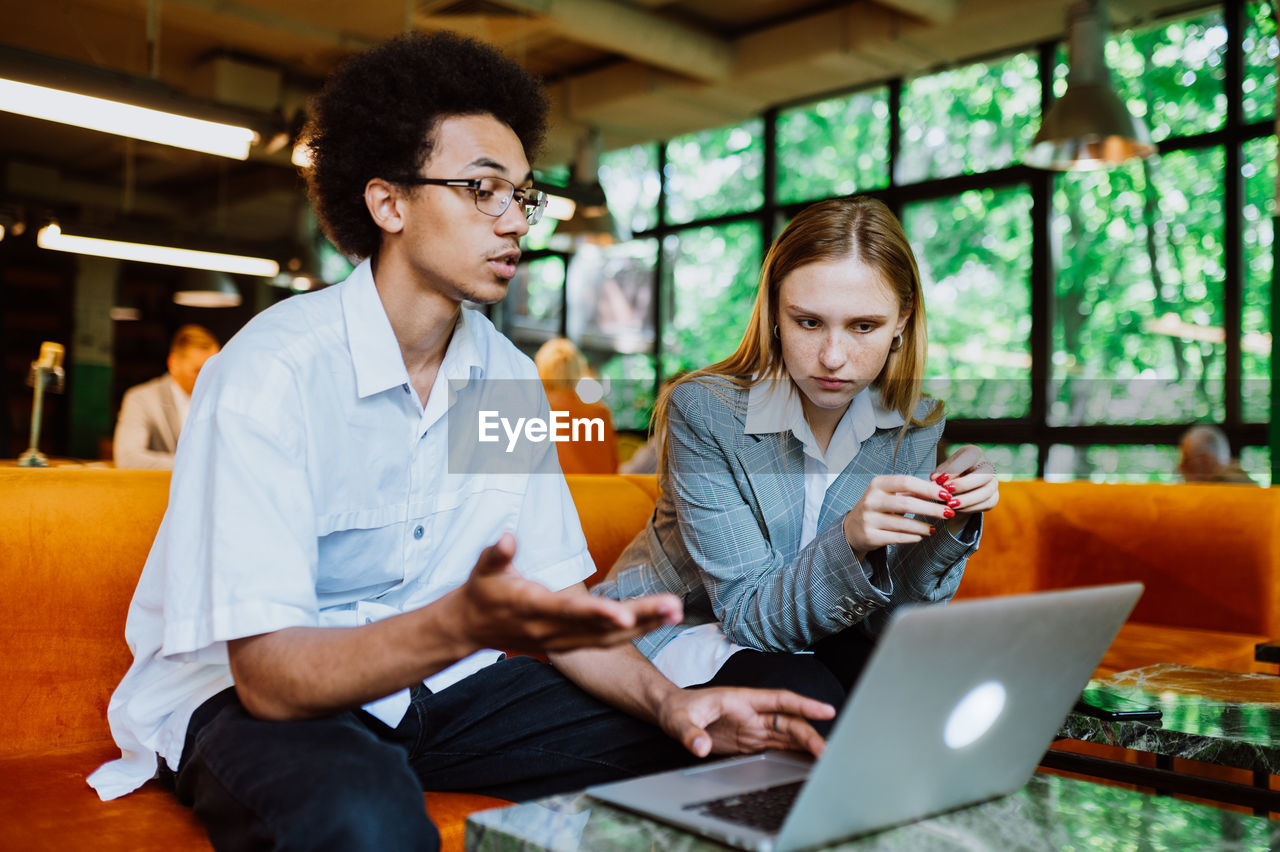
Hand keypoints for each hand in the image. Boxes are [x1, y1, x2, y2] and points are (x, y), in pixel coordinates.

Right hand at [455, 533, 682, 653]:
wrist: (471, 628)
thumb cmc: (482, 591)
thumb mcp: (484, 569)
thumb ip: (497, 554)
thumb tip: (508, 536)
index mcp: (533, 609)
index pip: (570, 612)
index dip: (597, 613)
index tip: (623, 613)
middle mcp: (552, 631)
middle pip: (602, 628)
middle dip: (639, 618)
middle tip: (673, 606)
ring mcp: (562, 642)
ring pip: (610, 639)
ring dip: (645, 626)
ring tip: (675, 610)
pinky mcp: (569, 645)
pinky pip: (608, 643)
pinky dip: (635, 633)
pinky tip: (659, 621)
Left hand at [657, 687, 835, 758]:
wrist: (671, 713)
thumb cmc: (677, 710)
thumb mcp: (679, 720)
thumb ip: (691, 733)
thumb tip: (699, 747)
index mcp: (743, 700)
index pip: (780, 700)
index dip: (804, 705)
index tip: (827, 710)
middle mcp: (753, 714)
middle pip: (789, 722)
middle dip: (809, 736)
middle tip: (826, 753)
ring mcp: (753, 728)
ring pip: (787, 736)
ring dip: (806, 746)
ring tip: (824, 761)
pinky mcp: (750, 743)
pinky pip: (777, 748)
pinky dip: (793, 755)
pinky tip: (806, 765)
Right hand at [842, 474, 955, 558]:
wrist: (852, 528)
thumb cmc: (877, 508)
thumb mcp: (890, 494)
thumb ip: (912, 491)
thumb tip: (940, 488)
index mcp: (878, 484)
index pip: (907, 482)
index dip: (928, 488)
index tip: (946, 495)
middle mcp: (871, 500)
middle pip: (907, 503)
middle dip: (931, 508)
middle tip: (948, 512)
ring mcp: (869, 519)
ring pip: (903, 523)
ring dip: (923, 526)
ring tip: (934, 528)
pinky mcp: (870, 536)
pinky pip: (897, 537)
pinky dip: (912, 537)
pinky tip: (921, 536)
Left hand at [931, 445, 998, 531]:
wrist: (957, 490)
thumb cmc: (948, 476)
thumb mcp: (942, 471)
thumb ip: (940, 474)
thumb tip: (935, 479)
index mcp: (974, 454)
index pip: (970, 456)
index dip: (954, 468)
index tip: (938, 479)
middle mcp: (987, 466)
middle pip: (983, 474)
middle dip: (964, 484)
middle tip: (947, 492)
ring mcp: (993, 482)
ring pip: (986, 491)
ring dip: (967, 499)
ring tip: (950, 504)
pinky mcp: (994, 497)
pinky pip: (986, 504)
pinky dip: (970, 508)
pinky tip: (957, 509)